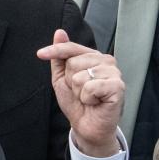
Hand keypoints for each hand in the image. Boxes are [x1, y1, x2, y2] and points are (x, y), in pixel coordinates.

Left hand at [37, 29, 123, 157]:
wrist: (87, 127)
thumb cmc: (77, 102)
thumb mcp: (62, 78)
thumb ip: (60, 57)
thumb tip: (59, 32)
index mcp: (93, 56)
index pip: (71, 48)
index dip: (54, 51)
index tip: (40, 54)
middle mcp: (106, 61)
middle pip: (73, 63)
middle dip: (70, 81)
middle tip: (81, 92)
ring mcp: (114, 73)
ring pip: (80, 76)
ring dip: (79, 92)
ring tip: (88, 98)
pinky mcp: (118, 86)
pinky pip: (90, 87)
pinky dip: (88, 98)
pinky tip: (95, 102)